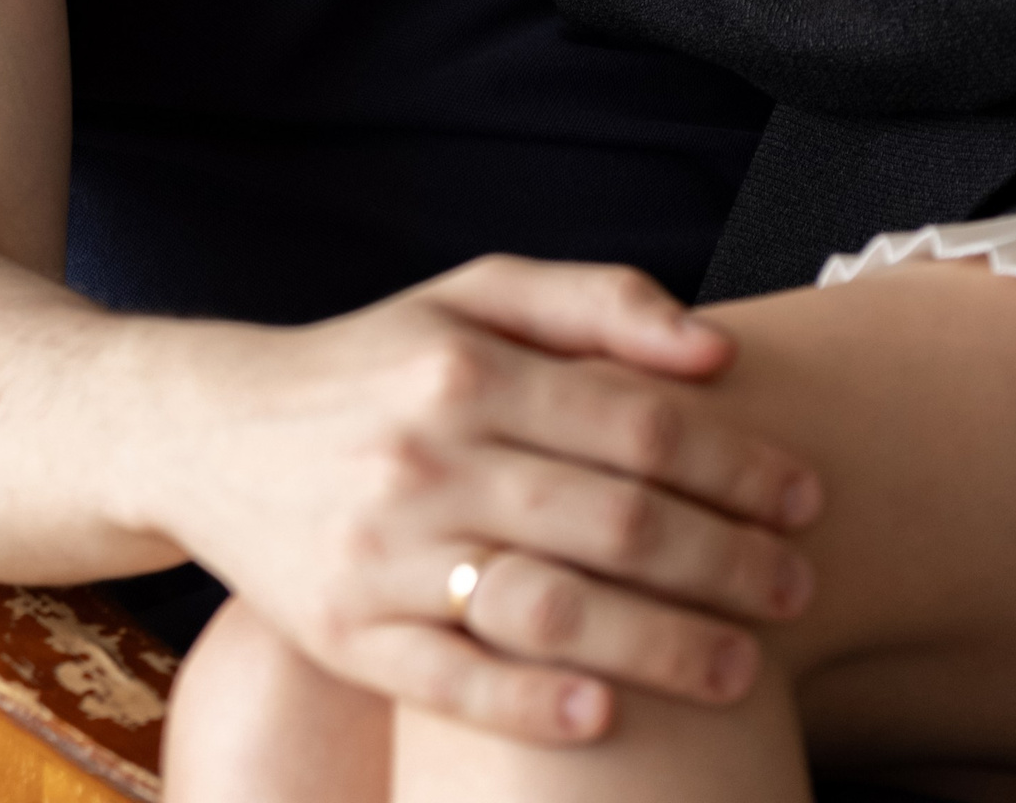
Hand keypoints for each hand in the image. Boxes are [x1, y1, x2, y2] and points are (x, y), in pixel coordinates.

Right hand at [151, 254, 818, 746]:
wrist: (211, 431)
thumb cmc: (377, 360)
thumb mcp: (474, 294)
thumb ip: (599, 302)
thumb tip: (717, 352)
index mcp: (471, 365)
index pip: (637, 422)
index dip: (736, 463)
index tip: (804, 496)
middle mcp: (429, 455)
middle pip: (612, 520)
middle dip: (725, 562)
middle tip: (798, 588)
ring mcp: (383, 553)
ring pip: (547, 609)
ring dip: (659, 648)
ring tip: (742, 670)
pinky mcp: (342, 635)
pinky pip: (451, 684)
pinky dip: (531, 705)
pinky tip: (606, 720)